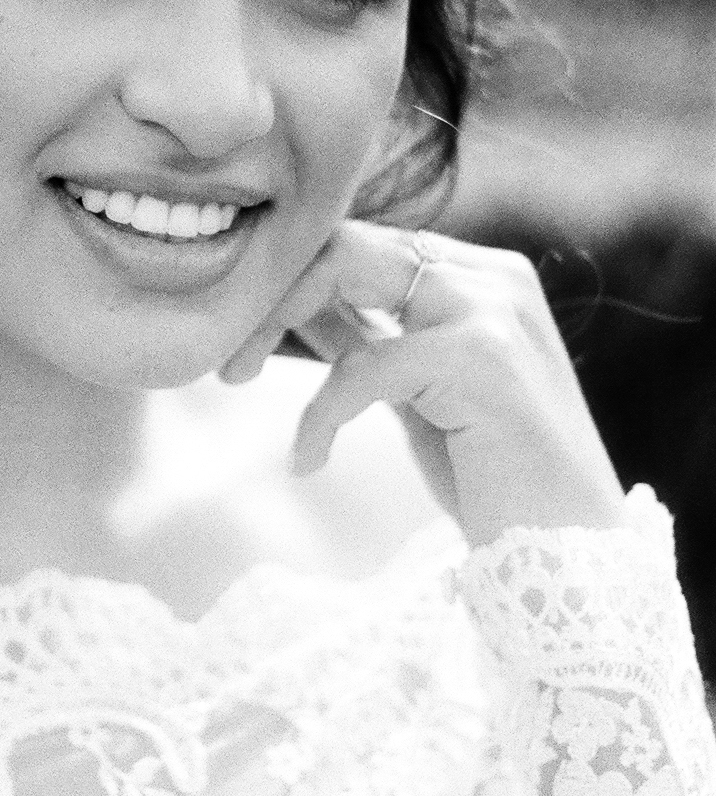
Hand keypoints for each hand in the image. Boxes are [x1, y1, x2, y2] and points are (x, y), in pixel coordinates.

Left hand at [219, 221, 625, 547]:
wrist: (567, 557)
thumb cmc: (491, 477)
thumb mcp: (412, 391)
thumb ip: (365, 335)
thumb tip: (294, 301)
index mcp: (479, 273)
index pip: (361, 240)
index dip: (290, 275)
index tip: (241, 330)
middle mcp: (490, 274)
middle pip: (346, 238)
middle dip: (271, 285)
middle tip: (228, 355)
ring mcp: (490, 308)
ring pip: (343, 268)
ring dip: (272, 322)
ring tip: (239, 375)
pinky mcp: (481, 356)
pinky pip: (361, 366)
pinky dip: (319, 414)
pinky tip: (309, 458)